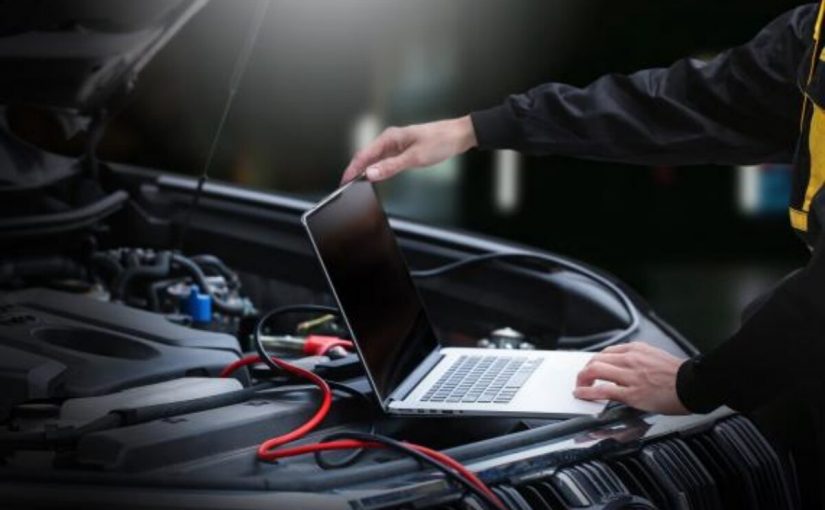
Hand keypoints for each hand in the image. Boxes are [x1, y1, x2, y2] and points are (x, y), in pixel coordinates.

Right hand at [341, 115, 476, 183]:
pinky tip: (376, 177)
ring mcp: (396, 144)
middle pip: (366, 156)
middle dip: (356, 170)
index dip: (352, 169)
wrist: (458, 136)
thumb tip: (371, 174)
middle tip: (347, 186)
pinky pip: (385, 160)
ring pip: (375, 159)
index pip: (363, 154)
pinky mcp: (403, 149)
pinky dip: (378, 169)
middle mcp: (390, 139)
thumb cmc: (440, 141)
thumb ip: (391, 167)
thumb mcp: (415, 157)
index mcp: (389, 137)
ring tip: (357, 184)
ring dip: (366, 170)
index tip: (345, 181)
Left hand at [574, 341, 689, 414]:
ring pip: (595, 370)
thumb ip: (640, 359)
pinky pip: (602, 390)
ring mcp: (630, 376)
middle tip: (583, 378)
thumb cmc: (680, 375)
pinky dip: (587, 392)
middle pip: (597, 359)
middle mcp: (631, 359)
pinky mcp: (631, 393)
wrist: (695, 385)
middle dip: (585, 370)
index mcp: (637, 349)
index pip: (607, 352)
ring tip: (579, 387)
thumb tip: (627, 366)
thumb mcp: (656, 357)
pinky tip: (581, 394)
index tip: (592, 368)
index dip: (596, 361)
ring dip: (582, 379)